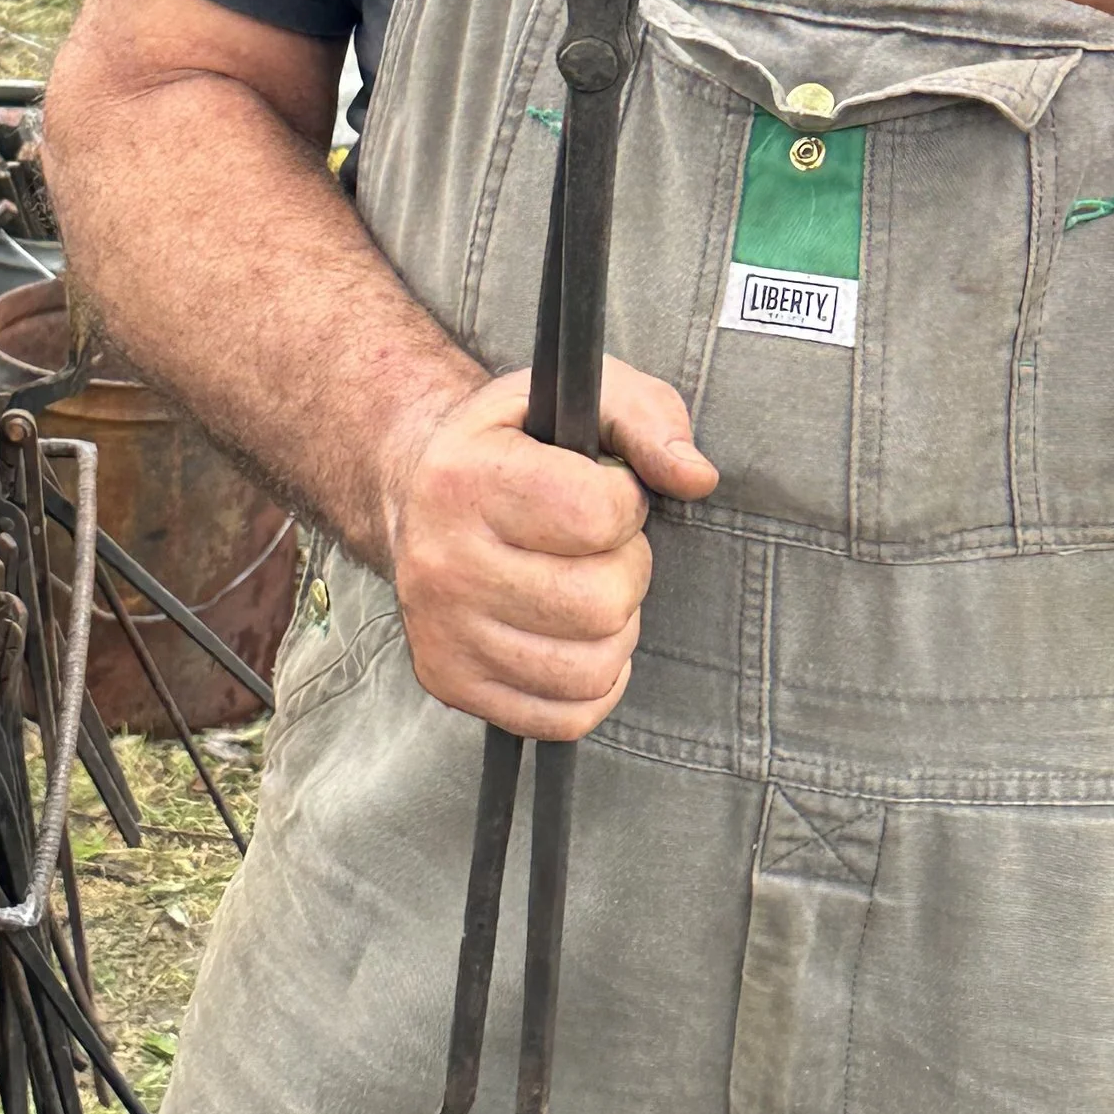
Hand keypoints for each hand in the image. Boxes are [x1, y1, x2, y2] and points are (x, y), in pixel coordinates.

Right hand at [381, 359, 717, 739]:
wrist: (417, 487)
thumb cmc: (516, 440)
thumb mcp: (579, 396)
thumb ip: (647, 418)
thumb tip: (697, 478)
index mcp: (465, 479)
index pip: (593, 515)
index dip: (626, 502)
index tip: (607, 491)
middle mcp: (441, 562)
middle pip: (598, 603)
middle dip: (628, 570)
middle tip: (602, 546)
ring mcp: (440, 631)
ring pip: (589, 667)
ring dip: (616, 627)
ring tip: (589, 586)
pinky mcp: (449, 682)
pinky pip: (565, 717)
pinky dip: (596, 682)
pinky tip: (578, 635)